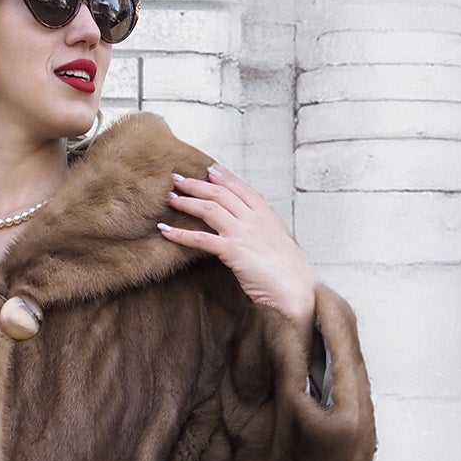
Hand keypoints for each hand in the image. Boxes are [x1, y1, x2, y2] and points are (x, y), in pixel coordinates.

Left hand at [158, 163, 315, 330]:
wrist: (294, 292)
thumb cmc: (290, 274)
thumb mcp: (282, 244)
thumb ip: (268, 233)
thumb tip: (260, 232)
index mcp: (267, 215)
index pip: (242, 189)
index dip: (224, 176)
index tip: (209, 168)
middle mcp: (254, 219)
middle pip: (220, 193)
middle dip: (197, 184)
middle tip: (178, 179)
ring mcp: (243, 233)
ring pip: (209, 209)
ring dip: (187, 202)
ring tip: (170, 199)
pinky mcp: (232, 251)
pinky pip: (201, 239)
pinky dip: (180, 234)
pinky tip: (165, 231)